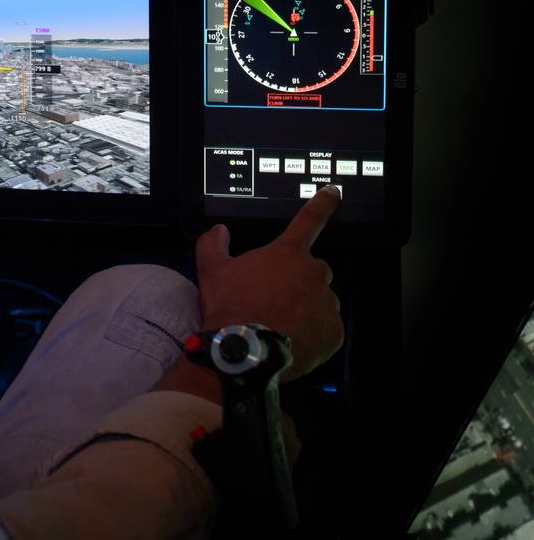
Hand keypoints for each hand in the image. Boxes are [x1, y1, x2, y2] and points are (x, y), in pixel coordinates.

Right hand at [195, 186, 344, 383]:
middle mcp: (315, 274)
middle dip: (295, 283)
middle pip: (310, 272)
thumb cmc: (231, 308)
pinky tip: (290, 340)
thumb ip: (213, 244)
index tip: (334, 191)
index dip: (323, 203)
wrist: (244, 353)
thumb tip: (218, 231)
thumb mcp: (212, 272)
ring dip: (304, 309)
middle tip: (271, 300)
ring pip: (319, 301)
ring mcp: (328, 304)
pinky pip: (326, 329)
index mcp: (288, 254)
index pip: (310, 221)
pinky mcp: (334, 333)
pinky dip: (311, 333)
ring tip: (278, 325)